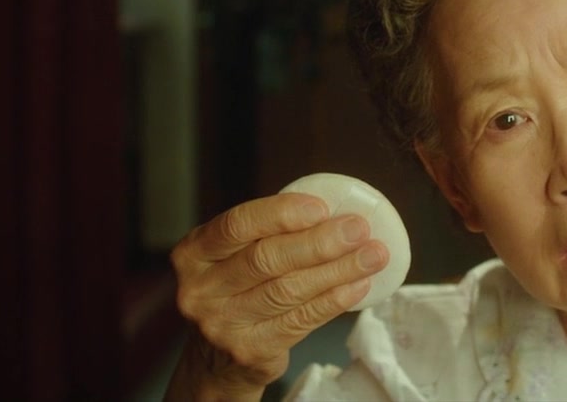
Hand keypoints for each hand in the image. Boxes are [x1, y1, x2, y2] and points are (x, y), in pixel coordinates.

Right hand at [164, 194, 389, 399]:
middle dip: (320, 242)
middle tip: (359, 229)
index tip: (322, 207)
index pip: (238, 224)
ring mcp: (222, 324)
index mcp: (194, 253)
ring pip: (289, 290)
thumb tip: (335, 213)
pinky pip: (301, 320)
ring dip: (338, 270)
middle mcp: (200, 289)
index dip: (281, 213)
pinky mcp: (249, 350)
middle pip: (267, 259)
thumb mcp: (233, 257)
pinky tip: (358, 285)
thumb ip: (268, 234)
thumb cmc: (236, 290)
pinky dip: (335, 300)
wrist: (215, 359)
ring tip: (372, 255)